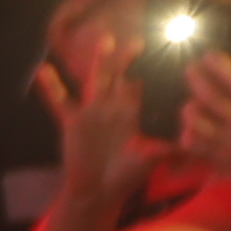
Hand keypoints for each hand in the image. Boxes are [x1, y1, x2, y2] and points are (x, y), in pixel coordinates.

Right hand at [30, 54, 155, 211]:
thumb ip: (164, 150)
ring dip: (99, 62)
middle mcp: (112, 108)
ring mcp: (91, 113)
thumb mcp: (148, 161)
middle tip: (138, 40)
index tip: (160, 54)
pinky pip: (59, 101)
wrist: (97, 191)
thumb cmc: (125, 176)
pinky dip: (50, 86)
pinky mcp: (72, 122)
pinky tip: (42, 69)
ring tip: (105, 40)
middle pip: (120, 77)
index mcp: (131, 115)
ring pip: (96, 81)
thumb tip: (187, 144)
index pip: (141, 87)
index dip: (149, 72)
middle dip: (128, 59)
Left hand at [171, 47, 230, 230]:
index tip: (210, 55)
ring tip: (190, 102)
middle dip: (196, 80)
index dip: (223, 68)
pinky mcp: (220, 162)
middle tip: (190, 69)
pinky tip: (187, 129)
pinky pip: (195, 146)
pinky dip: (186, 136)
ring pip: (196, 122)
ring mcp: (230, 147)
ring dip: (189, 109)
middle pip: (211, 99)